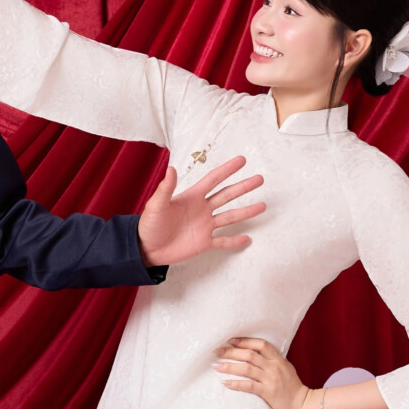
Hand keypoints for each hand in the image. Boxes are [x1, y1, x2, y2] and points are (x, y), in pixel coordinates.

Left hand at [137, 155, 264, 266]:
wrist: (146, 248)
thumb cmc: (149, 225)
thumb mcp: (156, 205)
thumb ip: (166, 188)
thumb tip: (171, 168)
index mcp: (192, 197)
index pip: (213, 180)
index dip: (227, 170)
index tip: (241, 160)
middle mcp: (202, 209)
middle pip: (227, 195)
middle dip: (243, 187)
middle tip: (259, 179)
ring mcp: (204, 226)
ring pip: (230, 217)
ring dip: (246, 212)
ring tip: (262, 205)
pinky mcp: (203, 243)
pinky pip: (223, 242)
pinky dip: (234, 242)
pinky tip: (247, 239)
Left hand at [213, 337, 312, 408]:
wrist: (302, 404)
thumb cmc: (292, 387)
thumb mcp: (285, 368)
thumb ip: (272, 360)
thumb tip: (254, 353)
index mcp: (278, 359)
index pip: (260, 344)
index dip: (245, 341)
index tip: (230, 340)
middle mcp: (274, 367)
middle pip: (249, 354)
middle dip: (231, 352)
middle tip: (217, 352)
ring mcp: (271, 379)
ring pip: (247, 368)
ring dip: (230, 366)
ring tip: (217, 366)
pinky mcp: (268, 392)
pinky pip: (249, 386)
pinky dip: (236, 384)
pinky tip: (226, 383)